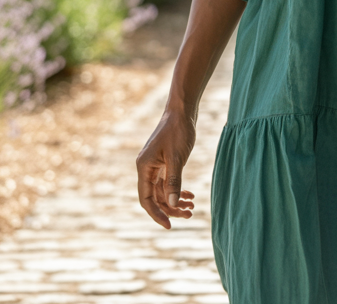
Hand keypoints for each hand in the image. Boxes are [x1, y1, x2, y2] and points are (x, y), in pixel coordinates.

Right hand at [136, 109, 197, 227]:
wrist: (183, 111)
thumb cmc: (178, 131)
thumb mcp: (177, 157)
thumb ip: (174, 181)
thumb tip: (173, 205)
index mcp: (144, 168)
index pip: (146, 199)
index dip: (156, 214)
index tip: (169, 225)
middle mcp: (147, 168)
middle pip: (156, 197)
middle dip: (171, 208)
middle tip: (189, 214)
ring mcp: (155, 165)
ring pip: (163, 191)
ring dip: (176, 200)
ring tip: (192, 207)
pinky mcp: (164, 162)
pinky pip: (168, 182)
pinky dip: (178, 189)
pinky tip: (190, 195)